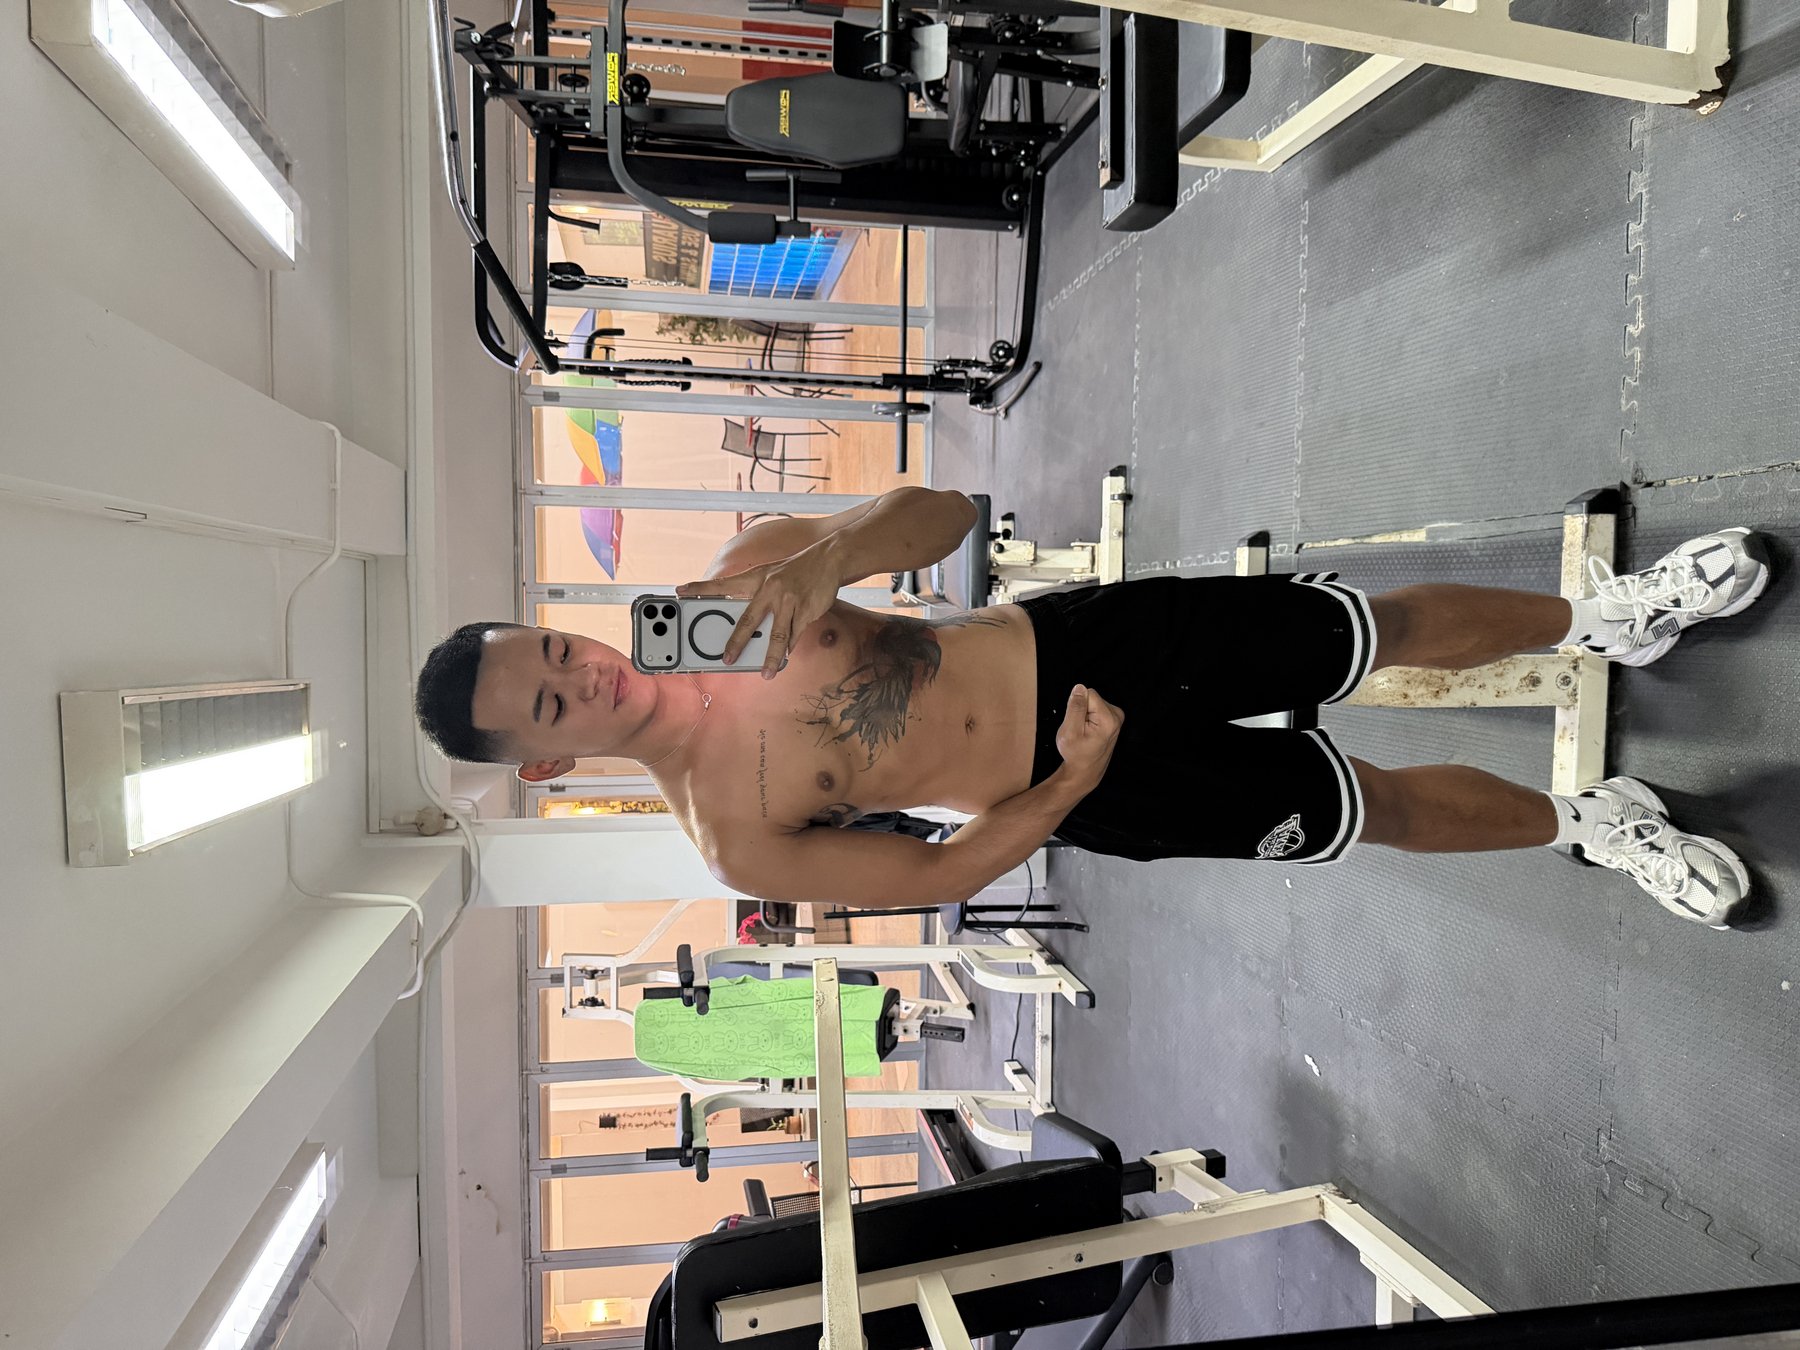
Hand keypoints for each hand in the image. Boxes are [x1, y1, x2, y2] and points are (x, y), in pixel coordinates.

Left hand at [677, 543, 840, 677]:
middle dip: (737, 643)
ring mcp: (788, 600)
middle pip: (748, 620)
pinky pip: (795, 635)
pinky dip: (790, 646)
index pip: (723, 584)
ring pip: (777, 636)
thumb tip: (749, 626)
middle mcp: (770, 589)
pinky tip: (787, 654)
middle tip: (727, 659)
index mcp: (756, 578)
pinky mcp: (806, 610)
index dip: (700, 587)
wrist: (828, 559)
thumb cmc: (796, 570)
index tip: (679, 590)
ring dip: (771, 658)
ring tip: (767, 673)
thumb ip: (757, 596)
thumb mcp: (771, 575)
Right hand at [1053, 685, 1123, 791]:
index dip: (1077, 706)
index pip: (1087, 693)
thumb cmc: (1076, 754)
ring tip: (1084, 732)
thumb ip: (1075, 707)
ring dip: (1084, 715)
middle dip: (1081, 710)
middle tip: (1079, 729)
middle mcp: (1117, 716)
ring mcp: (1117, 718)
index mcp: (1108, 718)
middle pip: (1091, 697)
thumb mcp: (1070, 730)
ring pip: (1092, 702)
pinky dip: (1089, 718)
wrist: (1084, 771)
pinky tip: (1089, 731)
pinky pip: (1096, 708)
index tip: (1077, 723)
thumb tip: (1079, 687)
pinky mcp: (1114, 719)